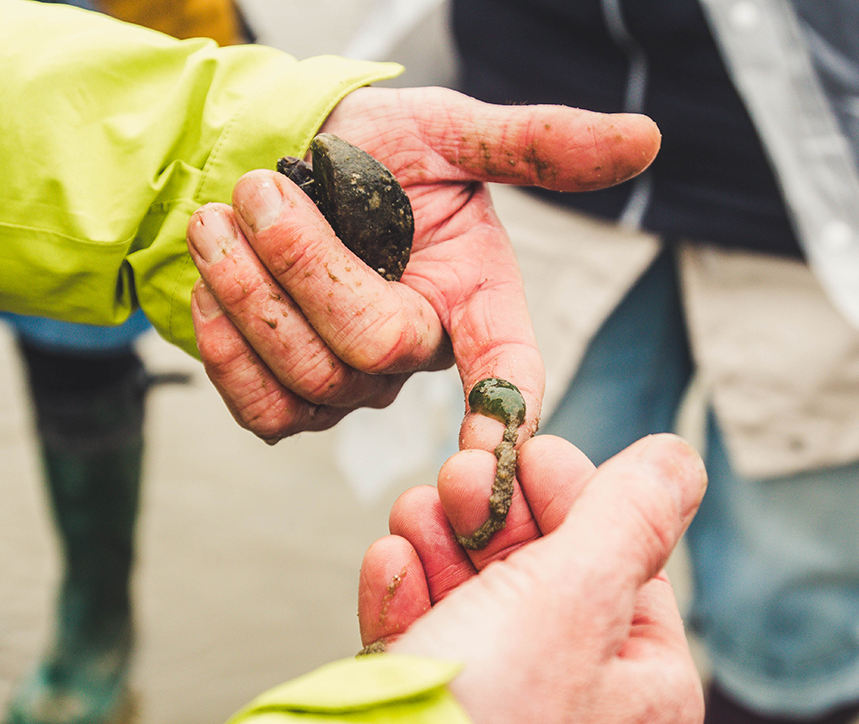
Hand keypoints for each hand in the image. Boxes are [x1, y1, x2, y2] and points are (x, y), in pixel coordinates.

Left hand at [186, 86, 659, 447]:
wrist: (276, 166)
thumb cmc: (373, 149)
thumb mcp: (450, 131)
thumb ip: (536, 144)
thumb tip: (645, 138)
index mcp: (477, 299)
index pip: (509, 372)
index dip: (504, 417)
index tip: (488, 456)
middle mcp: (423, 354)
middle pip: (373, 351)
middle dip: (304, 265)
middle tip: (259, 191)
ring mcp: (357, 388)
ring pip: (307, 380)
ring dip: (248, 290)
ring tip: (220, 217)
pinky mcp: (293, 403)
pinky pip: (260, 409)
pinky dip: (224, 343)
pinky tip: (212, 281)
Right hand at [358, 434, 707, 723]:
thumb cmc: (491, 722)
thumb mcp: (577, 595)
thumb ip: (629, 516)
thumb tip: (680, 459)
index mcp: (645, 691)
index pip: (623, 563)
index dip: (574, 495)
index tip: (529, 450)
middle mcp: (581, 711)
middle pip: (546, 577)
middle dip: (494, 516)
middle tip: (458, 473)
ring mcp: (504, 719)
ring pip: (478, 603)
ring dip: (442, 544)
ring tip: (413, 509)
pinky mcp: (430, 723)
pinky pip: (427, 642)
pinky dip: (407, 594)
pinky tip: (390, 560)